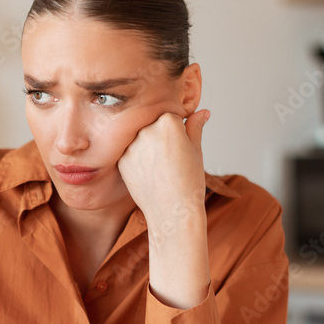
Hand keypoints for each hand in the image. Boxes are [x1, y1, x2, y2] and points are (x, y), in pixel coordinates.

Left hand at [117, 109, 210, 227]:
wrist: (173, 211)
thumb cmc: (189, 182)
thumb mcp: (196, 151)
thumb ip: (195, 128)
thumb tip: (202, 112)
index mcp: (168, 121)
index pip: (170, 116)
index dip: (177, 131)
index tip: (180, 146)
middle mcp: (147, 129)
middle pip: (153, 125)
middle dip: (161, 137)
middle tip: (171, 159)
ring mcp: (132, 145)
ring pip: (141, 139)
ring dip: (148, 147)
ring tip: (161, 168)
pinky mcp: (122, 160)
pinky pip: (131, 153)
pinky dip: (138, 161)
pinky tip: (150, 175)